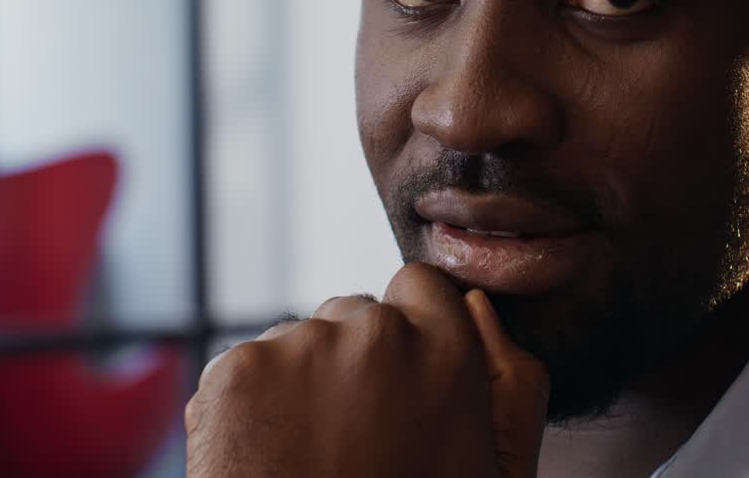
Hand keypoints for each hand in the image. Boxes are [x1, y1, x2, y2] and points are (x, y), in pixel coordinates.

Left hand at [185, 262, 549, 476]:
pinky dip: (251, 406)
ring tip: (310, 456)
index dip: (410, 333)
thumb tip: (474, 304)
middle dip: (353, 362)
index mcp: (446, 351)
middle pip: (355, 315)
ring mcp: (298, 349)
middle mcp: (374, 334)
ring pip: (298, 341)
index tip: (397, 383)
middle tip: (352, 440)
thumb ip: (513, 381)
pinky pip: (247, 367)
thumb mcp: (500, 470)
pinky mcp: (235, 374)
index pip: (419, 287)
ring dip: (301, 383)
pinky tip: (271, 458)